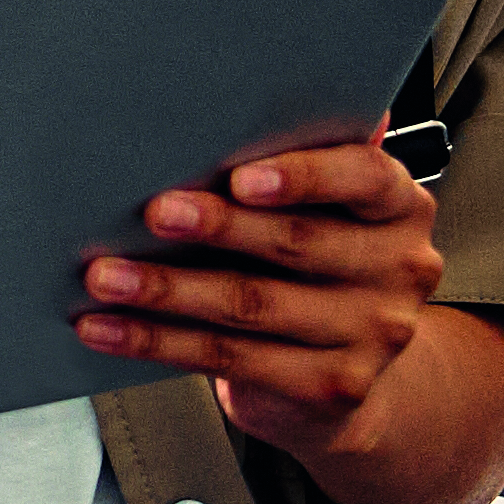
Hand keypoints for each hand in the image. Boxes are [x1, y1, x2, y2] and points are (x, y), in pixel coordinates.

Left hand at [83, 126, 447, 452]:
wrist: (341, 372)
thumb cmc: (309, 262)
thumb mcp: (315, 209)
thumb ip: (286, 165)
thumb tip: (202, 118)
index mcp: (397, 206)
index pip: (364, 176)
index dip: (304, 175)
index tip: (239, 177)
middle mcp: (398, 267)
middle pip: (297, 242)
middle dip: (217, 226)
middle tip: (152, 213)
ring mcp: (374, 332)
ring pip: (252, 304)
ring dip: (166, 289)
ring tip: (105, 275)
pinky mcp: (332, 385)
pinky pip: (229, 358)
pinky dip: (155, 340)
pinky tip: (105, 327)